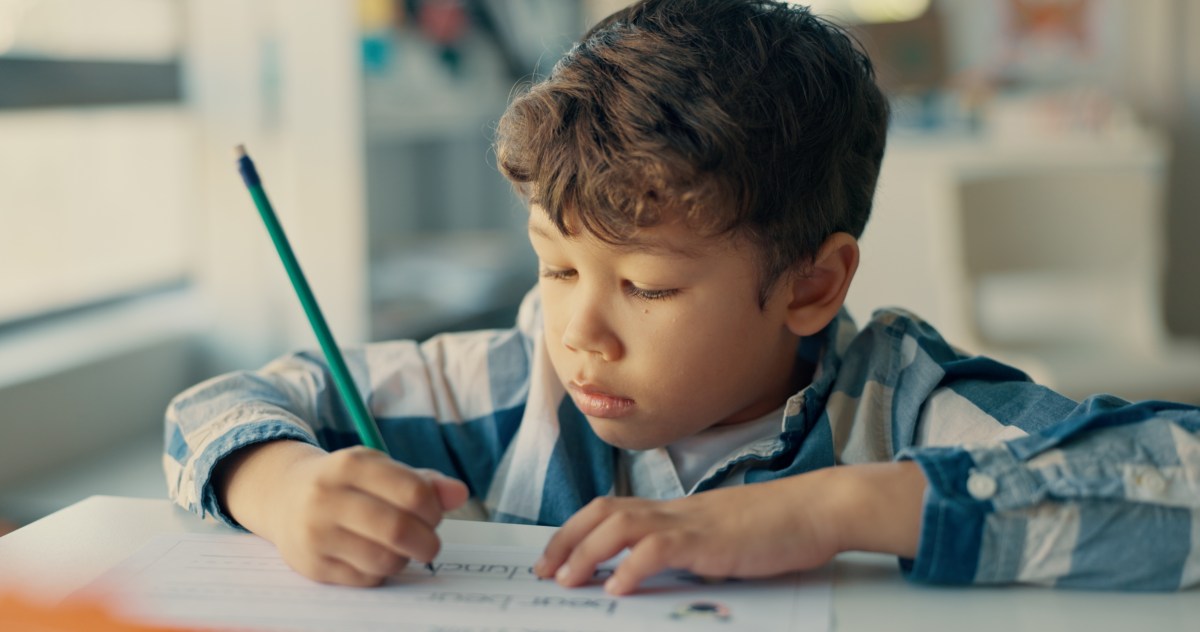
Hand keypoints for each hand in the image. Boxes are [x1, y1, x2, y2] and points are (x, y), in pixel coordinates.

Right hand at [216, 441, 468, 586]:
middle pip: (398, 529)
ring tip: (399, 548)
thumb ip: (423, 482)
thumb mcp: (380, 469)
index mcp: (351, 464)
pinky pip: (366, 579)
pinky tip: (373, 557)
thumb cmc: (346, 483)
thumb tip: (460, 494)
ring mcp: (315, 533)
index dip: (434, 510)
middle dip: (427, 542)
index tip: (433, 515)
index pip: (413, 492)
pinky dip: (380, 572)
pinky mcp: (311, 565)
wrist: (283, 496)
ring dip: (404, 559)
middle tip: (429, 544)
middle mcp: (327, 497)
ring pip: (384, 559)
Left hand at [535, 462, 925, 594]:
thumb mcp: (721, 539)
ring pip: (621, 526)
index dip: (576, 531)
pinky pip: (660, 549)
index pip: (611, 510)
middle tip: (544, 572)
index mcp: (675, 510)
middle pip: (603, 512)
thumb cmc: (777, 527)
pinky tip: (617, 590)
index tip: (553, 558)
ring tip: (568, 581)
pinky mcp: (711, 540)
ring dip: (587, 553)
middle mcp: (674, 511)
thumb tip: (659, 573)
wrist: (818, 508)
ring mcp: (691, 522)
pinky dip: (632, 568)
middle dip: (566, 541)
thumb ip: (689, 551)